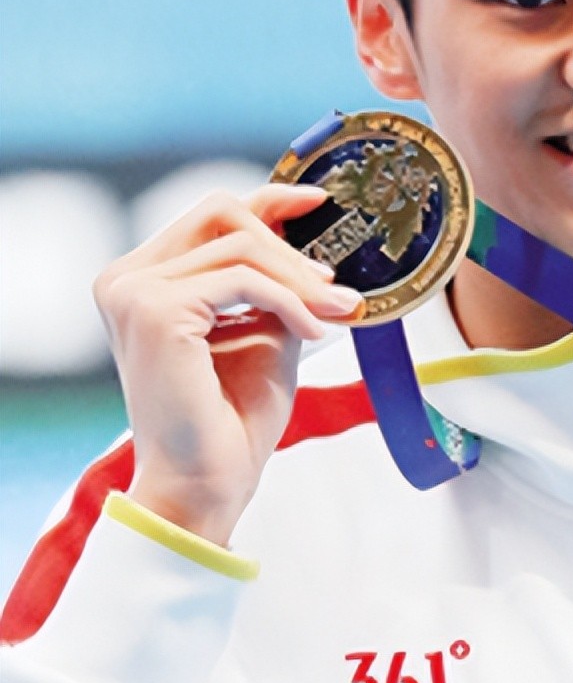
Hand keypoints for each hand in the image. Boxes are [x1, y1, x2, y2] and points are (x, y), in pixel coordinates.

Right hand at [93, 185, 362, 544]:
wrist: (206, 482)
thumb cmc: (231, 417)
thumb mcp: (263, 328)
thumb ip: (275, 280)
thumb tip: (309, 235)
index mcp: (145, 279)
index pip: (211, 215)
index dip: (269, 199)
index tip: (318, 203)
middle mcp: (127, 278)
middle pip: (223, 213)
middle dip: (289, 246)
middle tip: (334, 289)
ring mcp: (133, 290)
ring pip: (240, 245)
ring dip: (299, 279)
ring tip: (335, 312)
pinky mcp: (155, 309)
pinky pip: (243, 279)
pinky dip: (289, 300)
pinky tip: (313, 330)